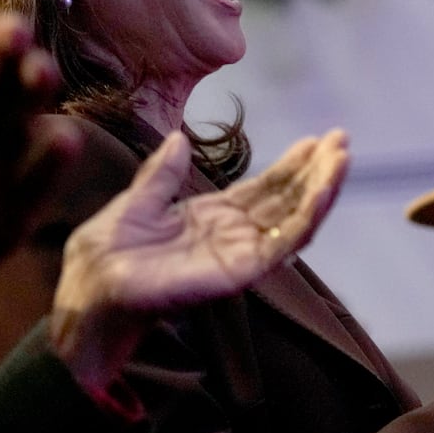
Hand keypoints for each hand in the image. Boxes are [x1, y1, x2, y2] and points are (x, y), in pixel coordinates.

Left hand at [51, 128, 348, 394]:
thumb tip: (178, 139)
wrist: (90, 292)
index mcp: (210, 219)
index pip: (263, 189)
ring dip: (322, 188)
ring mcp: (239, 256)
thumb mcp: (134, 203)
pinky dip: (308, 216)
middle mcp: (232, 237)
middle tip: (342, 140)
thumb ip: (161, 176)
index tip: (316, 140)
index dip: (291, 165)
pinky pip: (283, 245)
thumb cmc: (103, 257)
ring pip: (294, 220)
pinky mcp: (241, 273)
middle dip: (316, 171)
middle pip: (286, 201)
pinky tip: (324, 190)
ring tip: (343, 157)